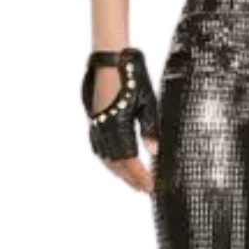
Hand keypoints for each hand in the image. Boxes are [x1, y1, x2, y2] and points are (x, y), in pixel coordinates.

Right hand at [91, 65, 157, 193]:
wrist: (110, 58)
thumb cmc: (132, 77)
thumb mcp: (148, 101)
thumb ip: (150, 128)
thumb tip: (154, 152)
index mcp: (119, 125)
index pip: (130, 161)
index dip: (141, 176)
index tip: (152, 187)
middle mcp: (105, 129)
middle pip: (117, 164)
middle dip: (131, 179)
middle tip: (144, 190)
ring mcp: (97, 125)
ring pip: (106, 158)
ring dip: (119, 172)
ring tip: (131, 182)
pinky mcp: (94, 120)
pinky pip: (99, 147)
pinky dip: (108, 160)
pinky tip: (115, 163)